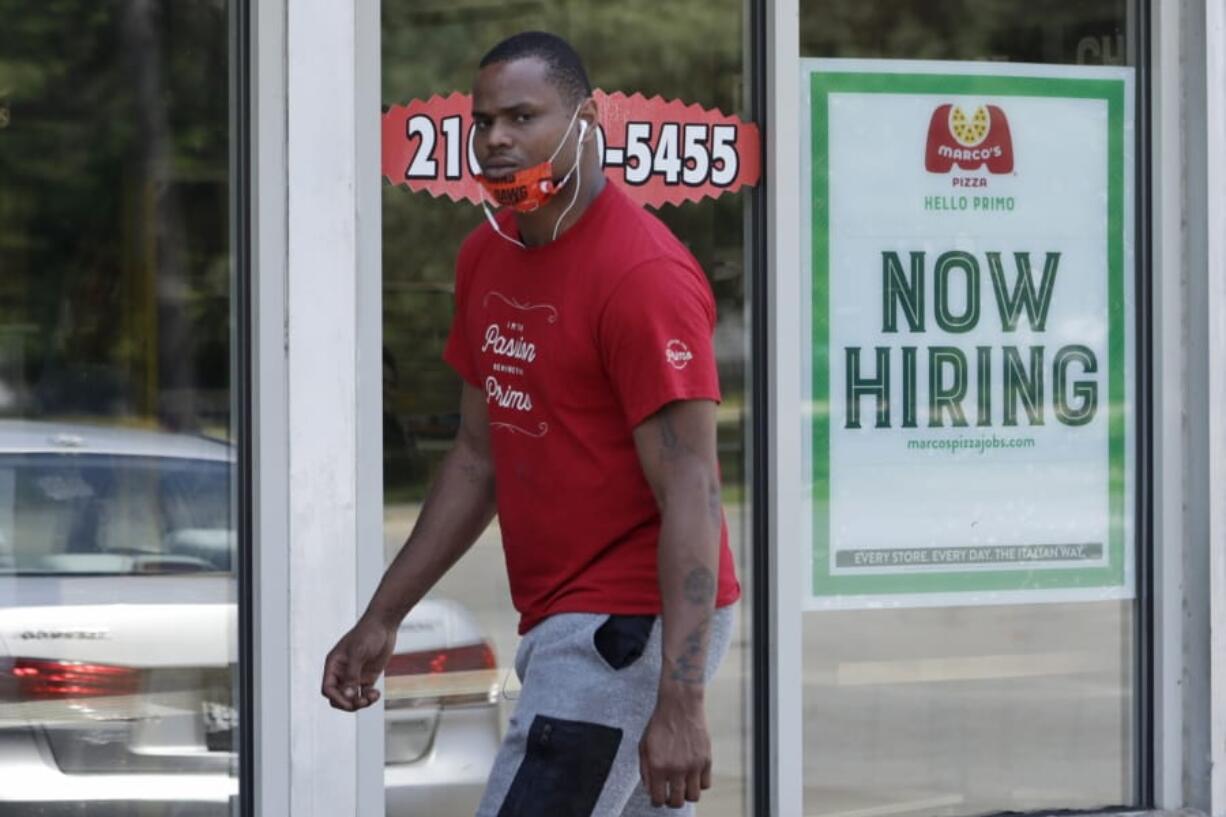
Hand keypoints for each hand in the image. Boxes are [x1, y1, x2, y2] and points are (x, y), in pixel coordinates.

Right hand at [321, 617, 396, 710]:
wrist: (384, 625)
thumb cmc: (368, 634)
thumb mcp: (358, 652)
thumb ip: (352, 674)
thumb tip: (348, 695)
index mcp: (334, 665)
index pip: (328, 689)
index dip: (336, 698)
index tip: (350, 700)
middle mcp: (342, 672)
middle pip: (337, 697)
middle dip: (348, 703)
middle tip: (362, 701)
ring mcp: (355, 676)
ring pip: (351, 698)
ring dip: (360, 703)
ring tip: (371, 697)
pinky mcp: (367, 677)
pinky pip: (364, 694)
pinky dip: (369, 698)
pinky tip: (376, 694)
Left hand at [638, 691, 711, 807]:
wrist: (679, 704)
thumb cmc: (660, 723)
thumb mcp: (643, 745)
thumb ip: (645, 770)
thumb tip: (650, 789)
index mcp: (658, 765)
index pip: (658, 799)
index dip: (657, 801)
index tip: (658, 798)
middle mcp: (676, 768)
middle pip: (677, 802)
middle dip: (672, 802)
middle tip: (670, 795)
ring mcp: (693, 765)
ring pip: (693, 796)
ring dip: (686, 794)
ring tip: (682, 786)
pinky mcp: (706, 760)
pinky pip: (706, 784)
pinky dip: (699, 784)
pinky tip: (692, 776)